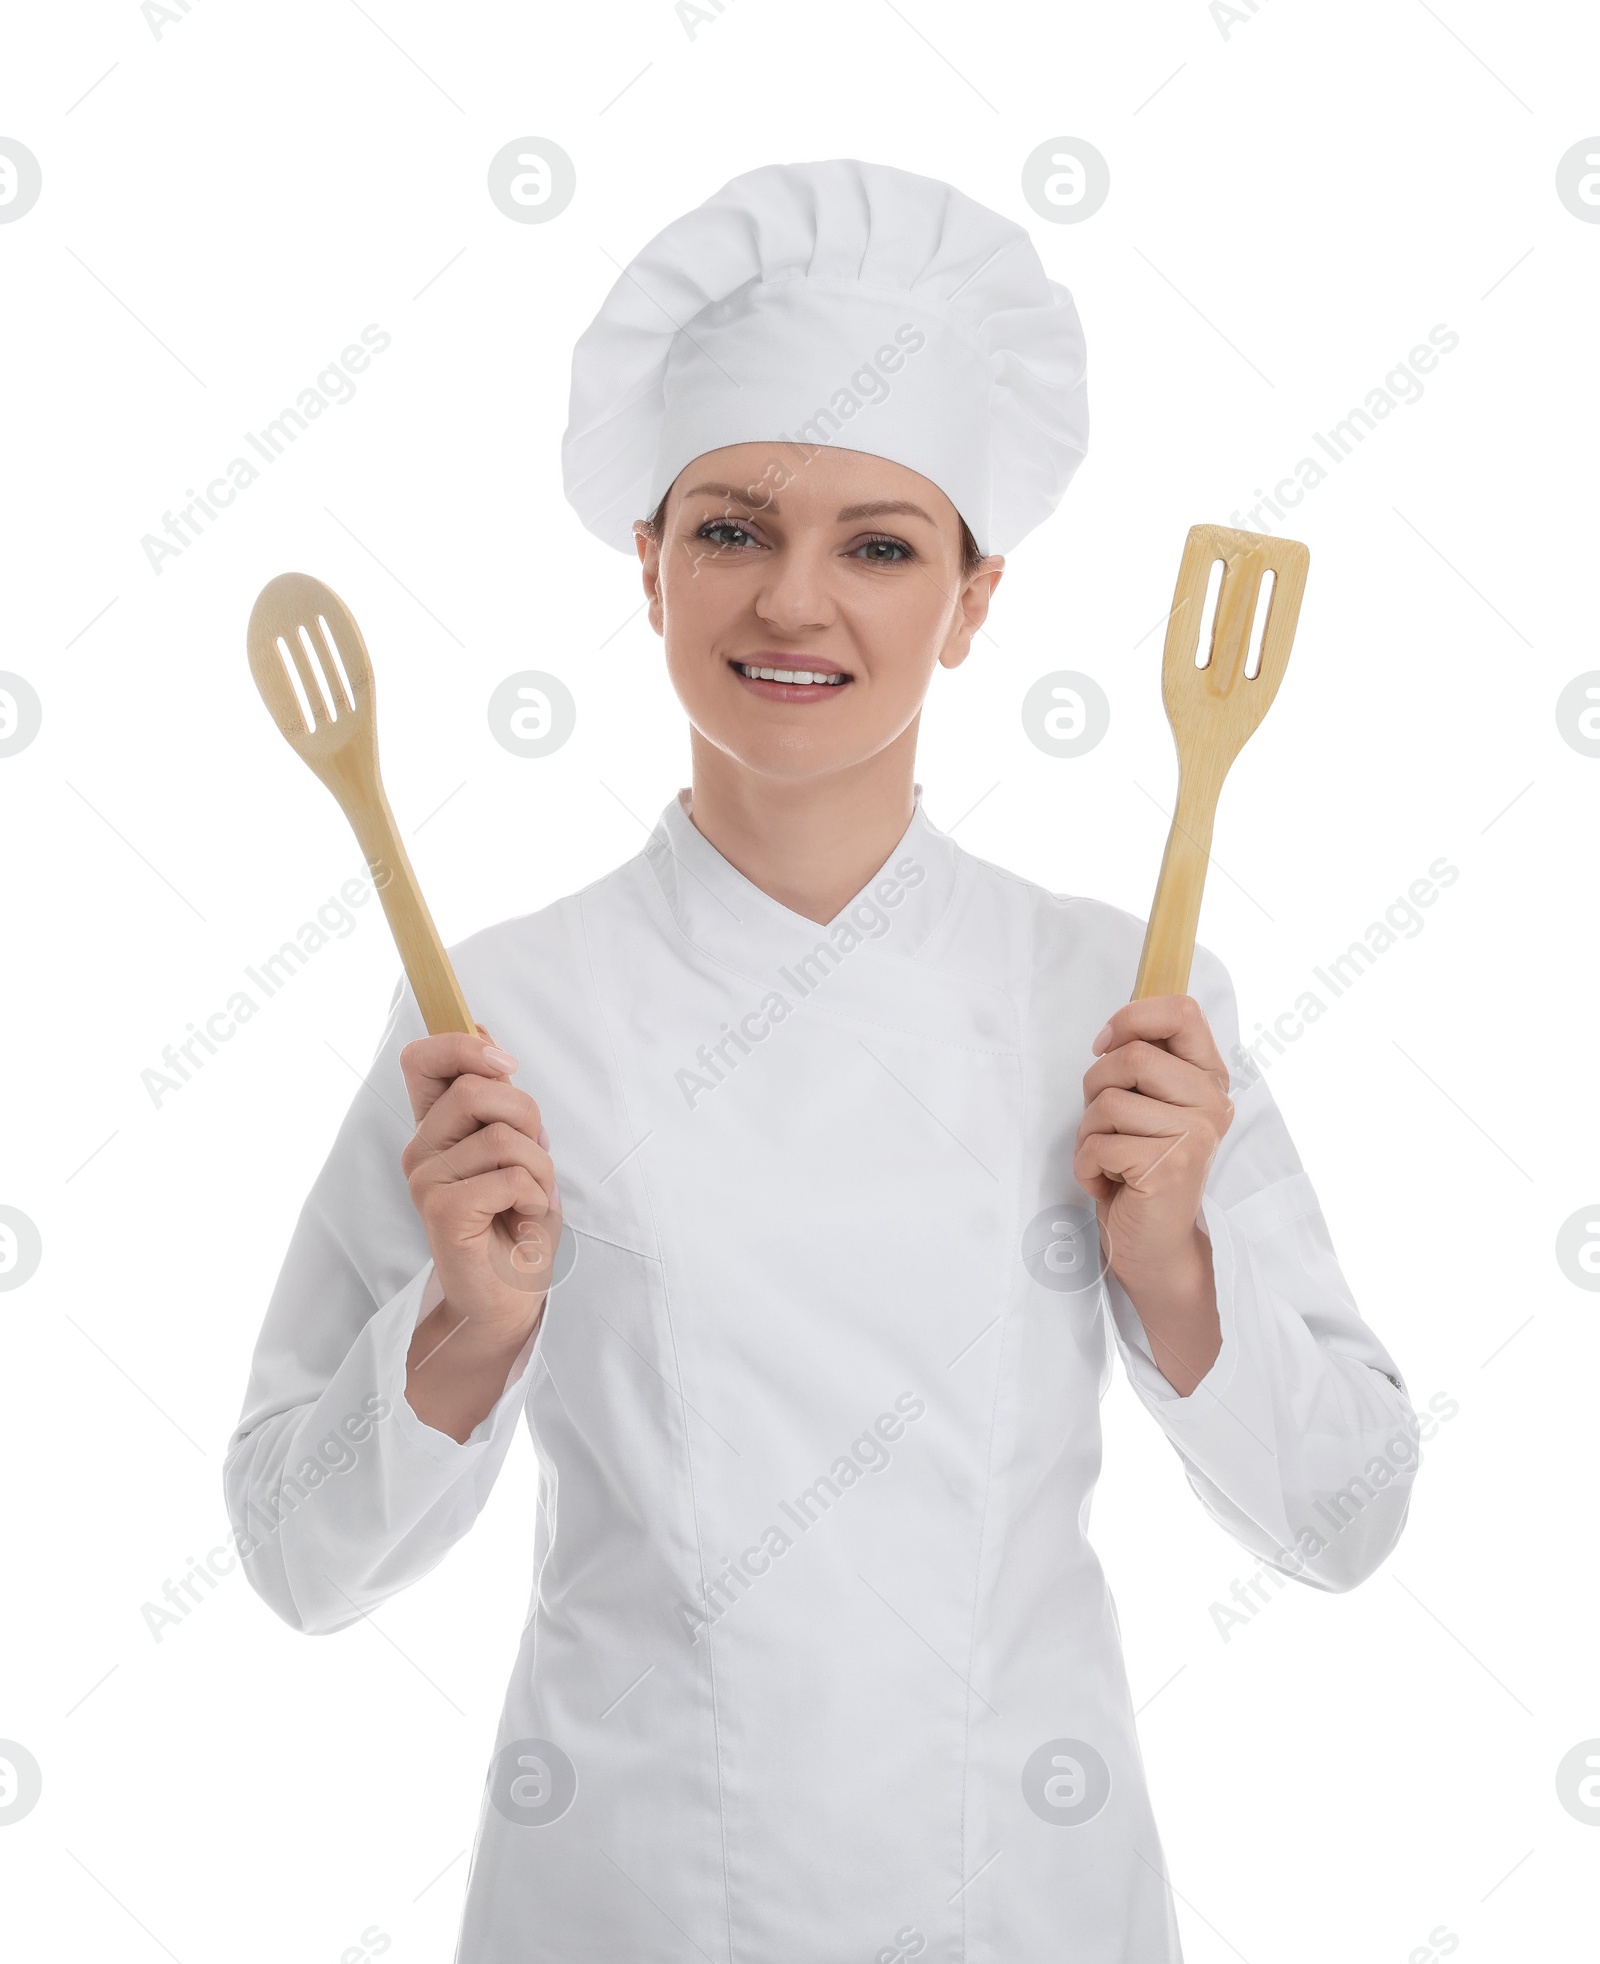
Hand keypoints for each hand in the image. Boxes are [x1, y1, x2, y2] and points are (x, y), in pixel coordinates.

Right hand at [398, 1028, 561, 1345]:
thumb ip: (497, 1097)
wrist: (511, 1294)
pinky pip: (509, 1177)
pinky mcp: (443, 1212)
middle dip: (527, 1117)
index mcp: (435, 1128)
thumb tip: (484, 1034)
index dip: (462, 1046)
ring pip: (502, 1137)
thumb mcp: (516, 1146)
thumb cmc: (516, 1219)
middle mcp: (421, 1151)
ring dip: (538, 1168)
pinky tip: (523, 1217)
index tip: (503, 1064)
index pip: (421, 1059)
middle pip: (477, 1090)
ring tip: (529, 1198)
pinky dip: (535, 1195)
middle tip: (533, 1159)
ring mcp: (427, 1181)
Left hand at [1074, 995, 1231, 1394]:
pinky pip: (1097, 1144)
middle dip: (1096, 1086)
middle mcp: (1212, 1103)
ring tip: (1109, 1158)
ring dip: (1088, 1132)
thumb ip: (1143, 1063)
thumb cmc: (1139, 1168)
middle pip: (1132, 1056)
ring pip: (1108, 1102)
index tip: (1104, 1045)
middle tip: (1103, 1122)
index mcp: (1209, 1078)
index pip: (1182, 1011)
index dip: (1131, 1018)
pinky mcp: (1169, 1167)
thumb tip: (1111, 1031)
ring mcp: (1196, 1136)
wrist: (1154, 1245)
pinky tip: (1108, 1184)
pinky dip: (1086, 1166)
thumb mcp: (1147, 1105)